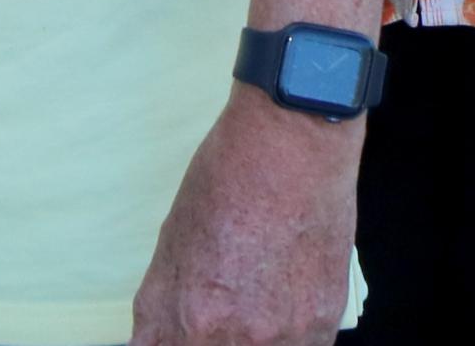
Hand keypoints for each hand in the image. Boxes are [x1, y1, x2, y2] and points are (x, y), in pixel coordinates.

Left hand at [131, 88, 358, 345]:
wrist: (290, 148)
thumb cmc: (228, 182)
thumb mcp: (171, 245)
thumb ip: (160, 309)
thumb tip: (150, 342)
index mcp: (192, 320)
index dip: (183, 344)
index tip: (190, 333)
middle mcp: (240, 338)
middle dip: (220, 339)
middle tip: (230, 305)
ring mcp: (286, 334)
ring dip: (260, 339)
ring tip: (262, 298)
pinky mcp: (324, 321)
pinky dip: (294, 335)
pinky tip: (288, 298)